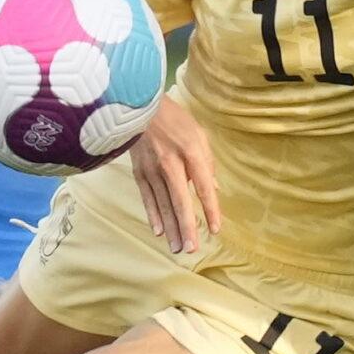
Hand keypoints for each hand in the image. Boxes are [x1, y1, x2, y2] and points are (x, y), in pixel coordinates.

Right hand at [127, 95, 218, 253]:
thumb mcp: (198, 133)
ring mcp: (152, 168)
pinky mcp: (138, 171)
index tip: (216, 229)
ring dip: (170, 227)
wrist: (138, 105)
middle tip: (192, 249)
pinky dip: (152, 215)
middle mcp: (170, 162)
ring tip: (177, 248)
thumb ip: (207, 162)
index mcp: (190, 150)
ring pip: (162, 204)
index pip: (203, 185)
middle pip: (180, 200)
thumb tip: (215, 189)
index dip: (210, 208)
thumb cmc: (174, 119)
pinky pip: (146, 197)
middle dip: (187, 226)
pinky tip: (158, 231)